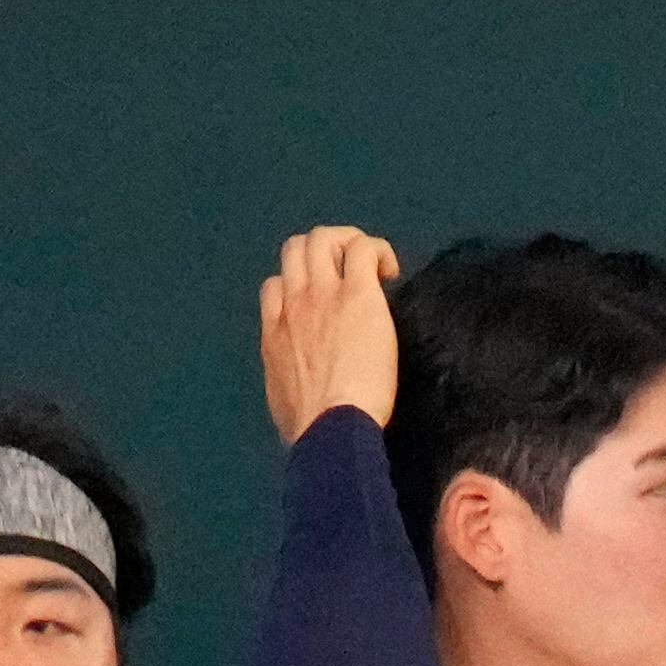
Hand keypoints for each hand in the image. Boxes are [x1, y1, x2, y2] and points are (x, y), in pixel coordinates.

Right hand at [260, 227, 403, 441]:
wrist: (331, 426)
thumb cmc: (311, 427)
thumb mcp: (282, 399)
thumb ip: (288, 377)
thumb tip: (300, 385)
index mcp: (274, 331)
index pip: (274, 285)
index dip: (298, 286)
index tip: (323, 304)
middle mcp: (293, 303)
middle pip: (296, 248)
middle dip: (324, 251)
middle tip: (351, 276)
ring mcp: (323, 294)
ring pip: (323, 237)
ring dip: (348, 243)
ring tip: (373, 269)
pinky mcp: (358, 294)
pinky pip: (363, 248)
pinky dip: (378, 251)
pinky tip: (392, 272)